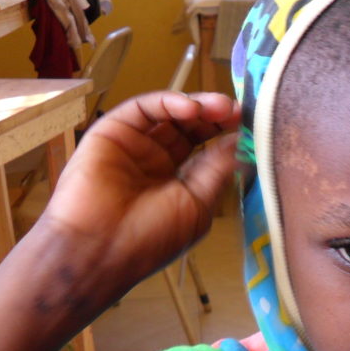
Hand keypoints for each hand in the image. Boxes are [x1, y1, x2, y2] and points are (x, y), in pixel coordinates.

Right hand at [40, 91, 239, 288]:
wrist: (97, 248)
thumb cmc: (151, 236)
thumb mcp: (197, 204)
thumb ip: (218, 170)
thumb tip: (242, 142)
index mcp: (179, 184)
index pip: (208, 150)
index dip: (228, 136)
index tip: (252, 125)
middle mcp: (158, 161)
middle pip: (192, 128)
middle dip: (217, 118)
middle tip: (239, 110)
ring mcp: (136, 144)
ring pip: (170, 114)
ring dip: (199, 107)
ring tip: (222, 106)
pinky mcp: (113, 130)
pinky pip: (143, 109)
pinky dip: (169, 102)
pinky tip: (191, 108)